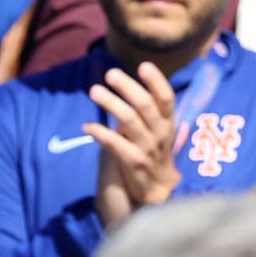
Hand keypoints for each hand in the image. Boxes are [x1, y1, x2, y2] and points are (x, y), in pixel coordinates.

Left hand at [84, 63, 181, 228]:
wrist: (158, 190)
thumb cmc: (154, 154)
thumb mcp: (157, 131)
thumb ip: (145, 112)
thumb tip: (125, 88)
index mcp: (167, 122)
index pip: (166, 98)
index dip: (156, 81)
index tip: (143, 66)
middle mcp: (160, 133)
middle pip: (145, 105)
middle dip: (128, 87)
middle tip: (110, 74)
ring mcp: (147, 148)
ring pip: (129, 121)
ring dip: (111, 104)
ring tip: (94, 91)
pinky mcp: (133, 163)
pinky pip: (114, 144)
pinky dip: (100, 133)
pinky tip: (87, 126)